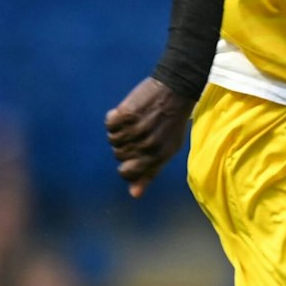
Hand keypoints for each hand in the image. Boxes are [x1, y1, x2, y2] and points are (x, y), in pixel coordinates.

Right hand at [105, 77, 192, 198]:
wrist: (176, 91)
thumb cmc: (172, 123)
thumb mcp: (168, 150)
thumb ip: (150, 172)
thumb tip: (133, 194)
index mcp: (157, 156)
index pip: (127, 173)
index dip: (126, 167)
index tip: (131, 156)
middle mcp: (146, 145)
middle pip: (118, 155)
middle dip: (125, 146)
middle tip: (140, 132)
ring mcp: (135, 129)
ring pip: (112, 140)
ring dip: (120, 132)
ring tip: (136, 122)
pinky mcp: (125, 113)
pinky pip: (109, 124)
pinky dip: (115, 118)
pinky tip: (129, 113)